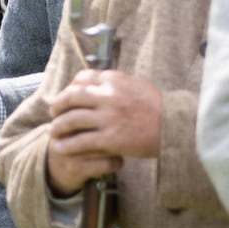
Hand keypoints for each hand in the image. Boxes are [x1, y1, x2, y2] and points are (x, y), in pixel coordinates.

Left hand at [44, 69, 161, 195]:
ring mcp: (108, 118)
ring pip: (72, 120)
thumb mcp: (136, 86)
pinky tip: (61, 148)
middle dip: (58, 105)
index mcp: (114, 80)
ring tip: (54, 132)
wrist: (175, 127)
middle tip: (54, 113)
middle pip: (72, 97)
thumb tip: (96, 82)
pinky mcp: (110, 139)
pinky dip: (67, 145)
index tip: (65, 96)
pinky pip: (81, 141)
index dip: (69, 88)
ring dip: (58, 126)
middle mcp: (108, 96)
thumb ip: (115, 83)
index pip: (82, 79)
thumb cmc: (159, 108)